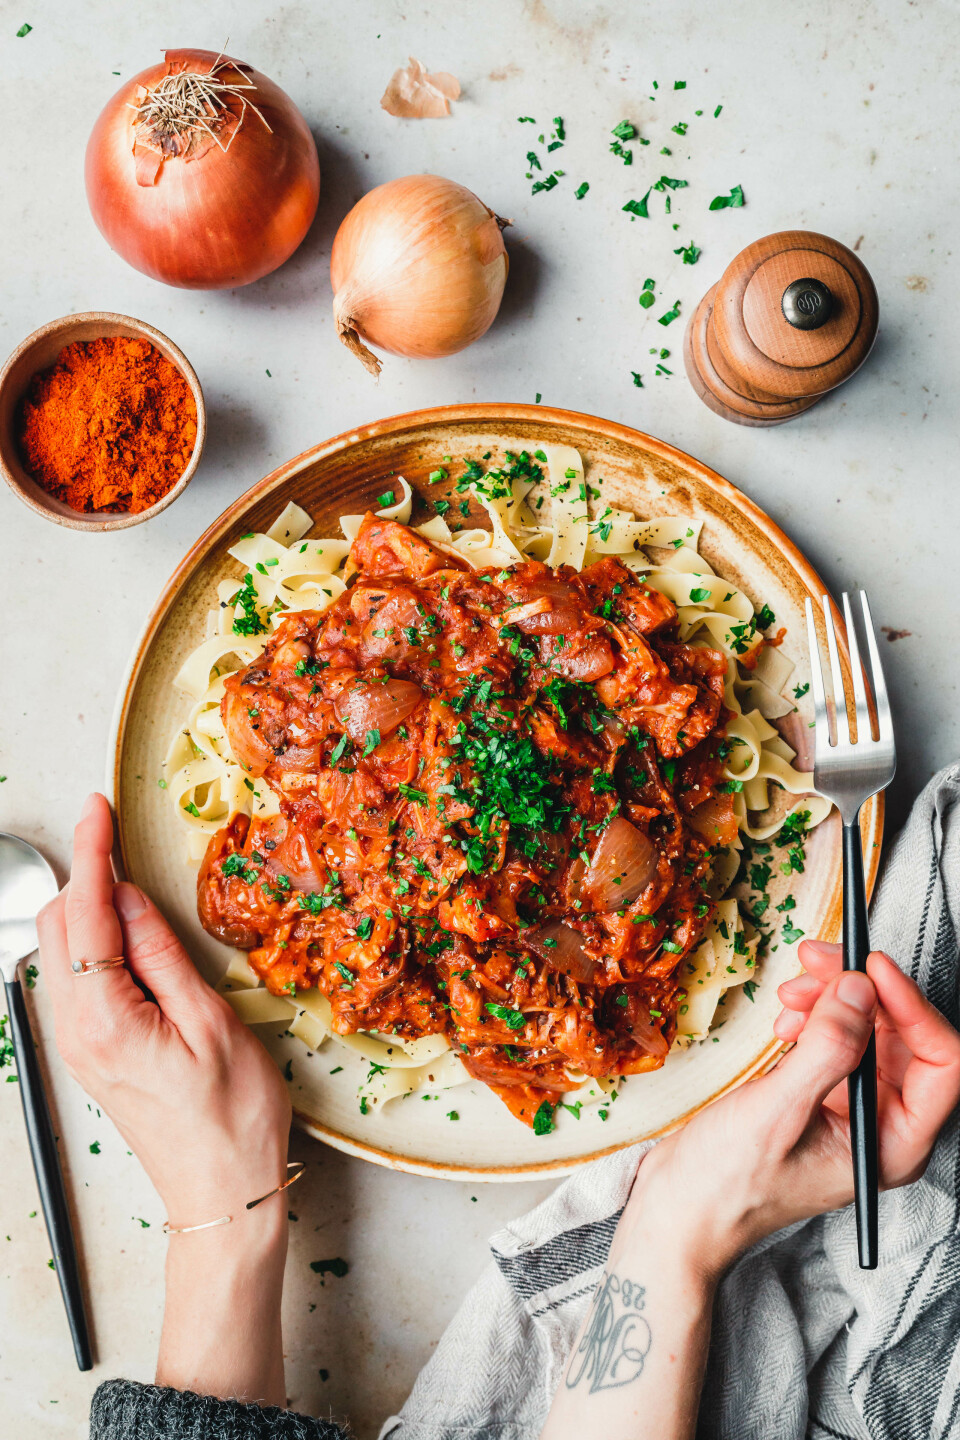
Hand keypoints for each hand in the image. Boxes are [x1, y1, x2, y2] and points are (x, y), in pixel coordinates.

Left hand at [38, 793, 292, 1403]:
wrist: (221, 1194)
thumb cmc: (232, 1118)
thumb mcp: (212, 1023)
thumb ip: (161, 954)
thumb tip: (128, 898)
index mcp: (105, 1019)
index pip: (84, 915)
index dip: (92, 853)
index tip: (98, 809)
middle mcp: (76, 1031)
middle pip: (58, 927)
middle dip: (86, 877)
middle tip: (127, 844)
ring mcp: (78, 1045)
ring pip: (61, 951)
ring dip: (89, 910)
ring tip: (135, 888)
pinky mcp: (91, 1054)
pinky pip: (76, 980)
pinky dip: (94, 944)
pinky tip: (130, 938)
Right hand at [622, 940, 959, 1279]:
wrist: (679, 1209)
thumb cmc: (726, 1186)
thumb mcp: (778, 1112)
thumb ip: (827, 1050)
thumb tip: (860, 989)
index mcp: (894, 1143)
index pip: (941, 1063)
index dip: (912, 1008)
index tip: (869, 969)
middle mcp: (881, 1125)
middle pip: (903, 1036)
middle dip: (862, 992)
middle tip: (816, 962)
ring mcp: (852, 1109)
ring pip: (868, 1029)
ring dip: (833, 998)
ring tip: (791, 995)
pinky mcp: (821, 1094)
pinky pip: (837, 1038)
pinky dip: (815, 1016)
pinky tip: (785, 1022)